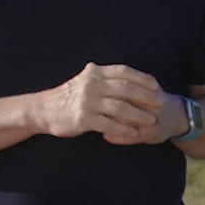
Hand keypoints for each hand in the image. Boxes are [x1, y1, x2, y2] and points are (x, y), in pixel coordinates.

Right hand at [42, 63, 180, 144]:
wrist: (44, 109)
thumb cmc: (70, 96)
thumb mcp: (86, 80)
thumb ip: (105, 77)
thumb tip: (129, 77)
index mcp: (95, 73)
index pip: (124, 71)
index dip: (143, 78)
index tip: (156, 86)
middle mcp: (92, 84)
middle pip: (126, 88)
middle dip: (146, 96)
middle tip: (160, 103)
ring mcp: (88, 102)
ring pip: (120, 107)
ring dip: (139, 114)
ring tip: (151, 120)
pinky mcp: (84, 119)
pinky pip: (110, 124)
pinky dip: (124, 129)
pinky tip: (135, 133)